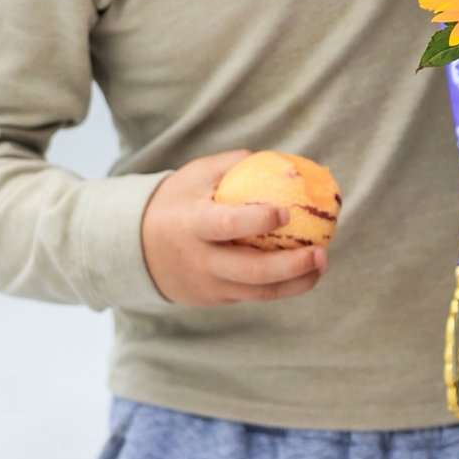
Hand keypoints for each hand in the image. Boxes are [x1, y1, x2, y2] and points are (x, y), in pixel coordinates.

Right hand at [140, 151, 329, 304]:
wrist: (136, 249)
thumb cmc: (174, 203)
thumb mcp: (193, 177)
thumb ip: (230, 166)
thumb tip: (275, 159)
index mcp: (192, 225)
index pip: (226, 226)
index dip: (256, 221)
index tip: (285, 212)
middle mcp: (200, 260)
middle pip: (251, 271)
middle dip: (291, 265)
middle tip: (321, 252)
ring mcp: (208, 285)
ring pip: (258, 292)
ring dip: (296, 281)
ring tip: (322, 263)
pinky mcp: (216, 298)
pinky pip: (253, 295)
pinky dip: (282, 286)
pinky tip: (305, 271)